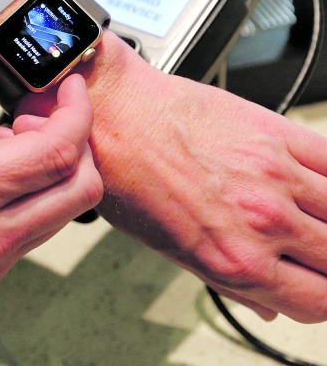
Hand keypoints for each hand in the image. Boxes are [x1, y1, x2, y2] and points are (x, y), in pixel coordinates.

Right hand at [0, 29, 101, 364]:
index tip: (69, 89)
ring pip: (69, 209)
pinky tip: (5, 174)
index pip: (58, 149)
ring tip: (18, 141)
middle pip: (82, 184)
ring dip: (63, 167)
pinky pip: (42, 228)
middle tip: (46, 114)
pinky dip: (43, 192)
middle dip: (81, 139)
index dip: (77, 111)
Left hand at [20, 30, 326, 323]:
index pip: (319, 302)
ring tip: (313, 214)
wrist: (114, 116)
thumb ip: (230, 282)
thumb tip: (269, 306)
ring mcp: (275, 175)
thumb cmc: (129, 178)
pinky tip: (315, 180)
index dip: (322, 297)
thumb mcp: (170, 250)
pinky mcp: (274, 132)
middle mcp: (263, 222)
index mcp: (235, 261)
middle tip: (313, 247)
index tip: (316, 284)